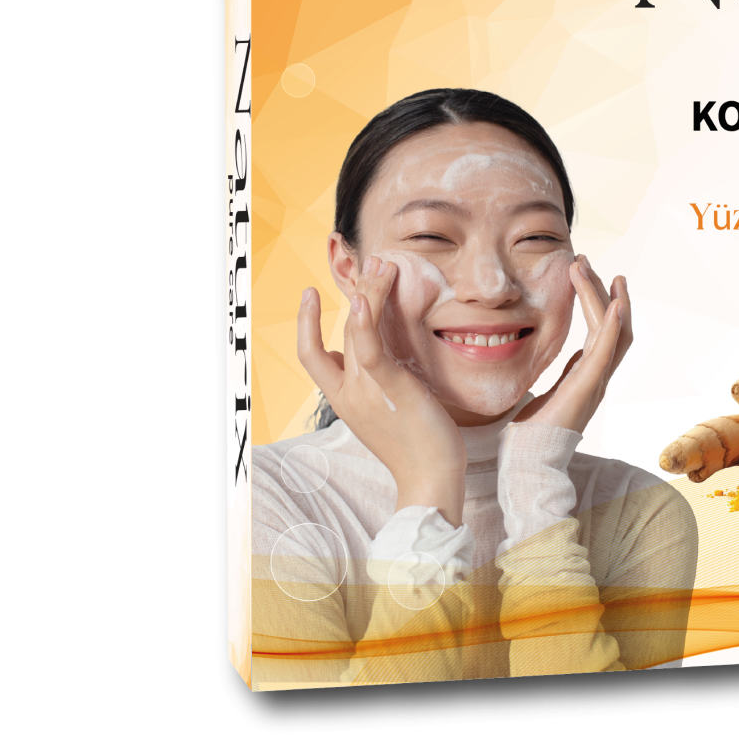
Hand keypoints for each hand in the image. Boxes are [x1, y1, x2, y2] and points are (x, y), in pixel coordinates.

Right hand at [297, 256, 467, 524]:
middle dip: (353, 294)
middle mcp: (347, 392)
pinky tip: (363, 298)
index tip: (312, 294)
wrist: (430, 477)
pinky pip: (367, 349)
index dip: (307, 324)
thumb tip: (380, 358)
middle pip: (336, 334)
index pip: (312, 355)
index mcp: (344, 398)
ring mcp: (364, 390)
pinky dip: (362, 322)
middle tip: (369, 261)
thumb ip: (378, 383)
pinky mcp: (388, 386)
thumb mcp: (389, 408)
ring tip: (381, 263)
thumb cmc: (417, 445)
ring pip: (354, 332)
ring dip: (367, 294)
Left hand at [513, 256, 632, 436]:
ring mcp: (596, 381)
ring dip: (603, 297)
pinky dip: (614, 325)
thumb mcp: (542, 394)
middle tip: (585, 262)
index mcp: (586, 376)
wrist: (528, 463)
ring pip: (612, 330)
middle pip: (611, 325)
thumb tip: (555, 358)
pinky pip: (607, 351)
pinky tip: (616, 303)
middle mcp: (597, 376)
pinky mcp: (589, 386)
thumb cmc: (530, 436)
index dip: (595, 301)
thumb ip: (555, 376)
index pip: (598, 331)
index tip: (582, 274)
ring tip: (592, 270)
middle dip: (600, 291)